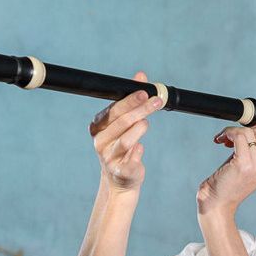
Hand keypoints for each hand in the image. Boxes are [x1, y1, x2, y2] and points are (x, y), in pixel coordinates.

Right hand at [90, 72, 162, 192]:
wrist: (120, 180)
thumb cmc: (122, 147)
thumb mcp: (125, 122)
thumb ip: (131, 100)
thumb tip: (141, 76)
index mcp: (98, 127)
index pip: (114, 109)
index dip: (130, 100)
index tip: (145, 92)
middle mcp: (100, 141)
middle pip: (122, 122)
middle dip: (141, 109)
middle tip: (157, 101)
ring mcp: (108, 157)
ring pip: (126, 140)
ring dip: (140, 129)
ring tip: (146, 124)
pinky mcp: (120, 171)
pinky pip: (132, 159)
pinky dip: (139, 151)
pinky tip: (140, 149)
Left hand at [197, 102, 255, 217]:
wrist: (217, 204)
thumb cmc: (228, 184)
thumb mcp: (248, 167)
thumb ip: (255, 149)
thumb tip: (252, 127)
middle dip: (245, 128)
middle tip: (231, 135)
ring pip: (250, 132)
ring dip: (233, 131)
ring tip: (224, 139)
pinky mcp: (243, 164)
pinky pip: (238, 136)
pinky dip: (227, 133)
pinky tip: (220, 140)